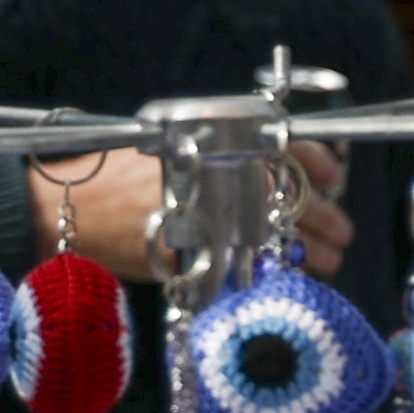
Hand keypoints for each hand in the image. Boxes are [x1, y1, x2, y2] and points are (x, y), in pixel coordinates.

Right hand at [31, 136, 351, 281]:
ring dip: (311, 250)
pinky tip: (281, 272)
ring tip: (324, 258)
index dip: (319, 165)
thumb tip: (286, 173)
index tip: (333, 180)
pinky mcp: (195, 252)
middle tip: (340, 232)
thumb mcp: (178, 149)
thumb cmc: (124, 177)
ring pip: (282, 235)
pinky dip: (272, 270)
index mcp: (214, 140)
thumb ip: (227, 156)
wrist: (73, 208)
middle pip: (295, 197)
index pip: (288, 145)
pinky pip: (250, 264)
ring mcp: (207, 213)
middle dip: (325, 219)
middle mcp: (216, 173)